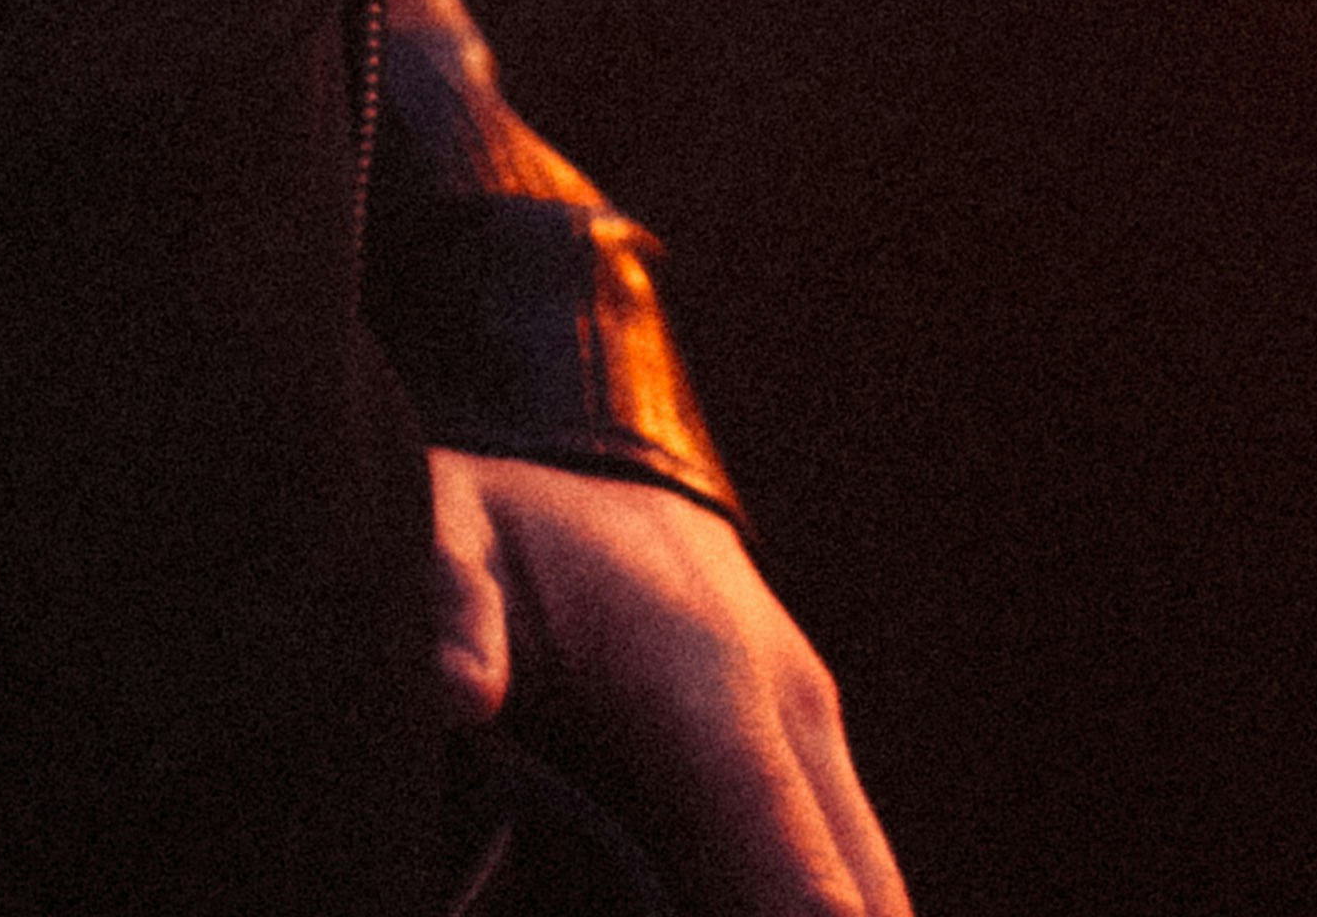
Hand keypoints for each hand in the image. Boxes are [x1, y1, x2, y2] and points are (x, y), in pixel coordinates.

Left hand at [425, 454, 910, 916]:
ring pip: (870, 893)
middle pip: (861, 901)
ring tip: (677, 916)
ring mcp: (810, 736)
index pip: (794, 866)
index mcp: (710, 684)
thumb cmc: (512, 509)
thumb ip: (449, 604)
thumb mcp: (447, 527)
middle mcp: (789, 716)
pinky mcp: (806, 756)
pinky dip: (817, 909)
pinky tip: (727, 907)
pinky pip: (841, 872)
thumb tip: (457, 691)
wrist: (592, 446)